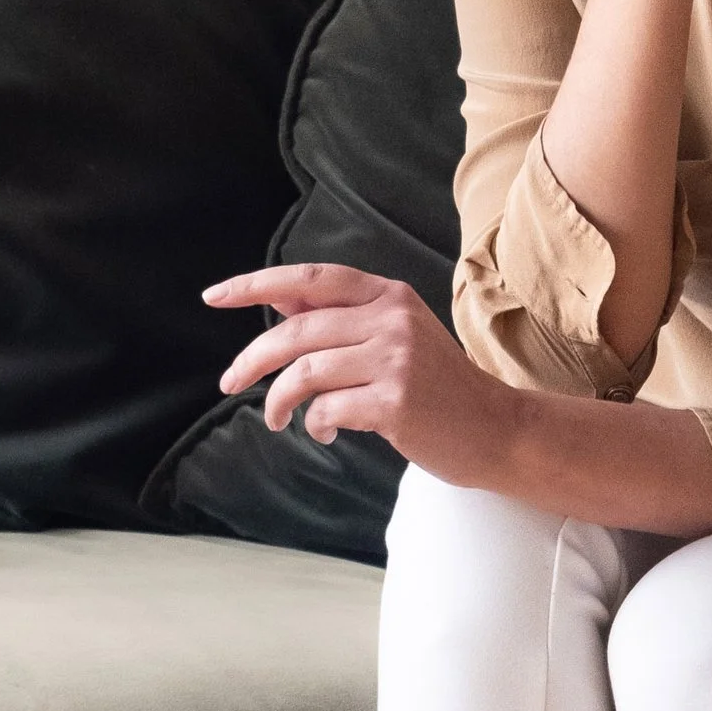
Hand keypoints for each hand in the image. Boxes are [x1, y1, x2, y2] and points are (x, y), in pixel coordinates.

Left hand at [205, 265, 521, 486]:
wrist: (496, 429)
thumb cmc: (440, 388)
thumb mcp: (397, 337)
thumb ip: (342, 318)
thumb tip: (277, 301)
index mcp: (389, 296)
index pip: (311, 278)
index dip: (256, 285)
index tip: (215, 297)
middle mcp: (392, 319)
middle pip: (296, 330)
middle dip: (252, 359)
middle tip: (230, 383)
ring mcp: (395, 359)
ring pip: (305, 373)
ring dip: (278, 401)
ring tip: (278, 419)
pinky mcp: (395, 401)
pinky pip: (327, 409)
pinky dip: (314, 424)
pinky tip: (324, 432)